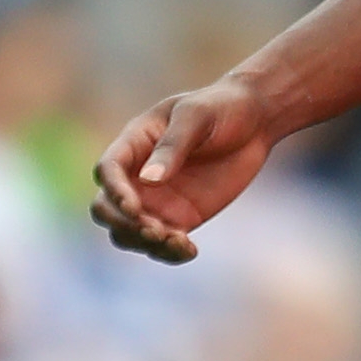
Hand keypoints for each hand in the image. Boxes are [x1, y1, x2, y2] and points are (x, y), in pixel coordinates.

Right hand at [91, 79, 277, 264]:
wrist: (255, 122)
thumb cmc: (221, 108)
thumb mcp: (197, 116)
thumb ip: (172, 146)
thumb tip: (148, 180)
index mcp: (134, 143)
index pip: (108, 170)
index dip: (114, 191)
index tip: (134, 207)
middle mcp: (137, 175)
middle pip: (105, 208)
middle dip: (124, 224)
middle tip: (155, 230)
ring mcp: (156, 200)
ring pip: (129, 233)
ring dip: (144, 243)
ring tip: (178, 241)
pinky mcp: (179, 218)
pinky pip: (162, 244)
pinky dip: (169, 253)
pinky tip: (189, 250)